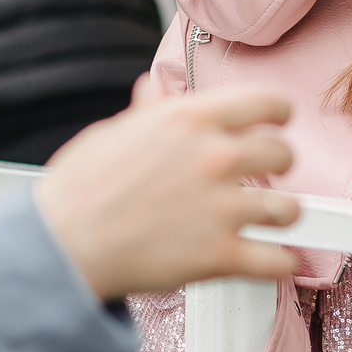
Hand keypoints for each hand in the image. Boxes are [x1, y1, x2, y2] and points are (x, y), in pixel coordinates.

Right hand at [35, 79, 299, 301]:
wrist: (62, 245)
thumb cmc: (79, 190)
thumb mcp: (112, 134)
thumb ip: (148, 113)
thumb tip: (153, 89)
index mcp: (190, 120)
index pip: (267, 101)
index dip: (278, 113)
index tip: (276, 123)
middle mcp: (214, 157)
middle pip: (283, 153)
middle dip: (277, 164)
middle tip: (264, 175)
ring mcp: (221, 208)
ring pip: (289, 207)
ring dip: (282, 213)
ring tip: (270, 218)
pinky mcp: (220, 255)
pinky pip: (278, 260)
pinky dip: (280, 262)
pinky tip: (273, 257)